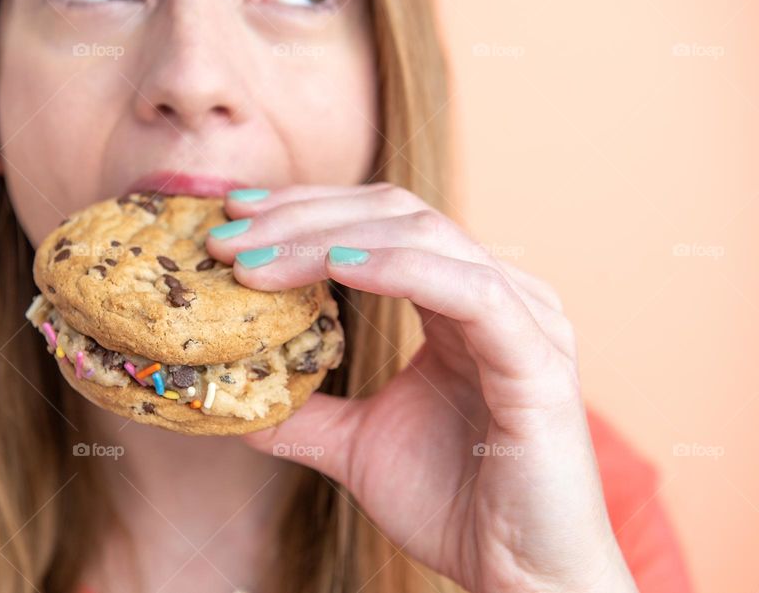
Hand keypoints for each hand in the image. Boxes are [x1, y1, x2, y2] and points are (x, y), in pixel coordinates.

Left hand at [205, 184, 638, 592]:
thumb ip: (304, 410)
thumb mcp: (356, 444)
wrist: (517, 580)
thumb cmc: (454, 506)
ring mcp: (524, 319)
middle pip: (395, 214)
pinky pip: (470, 292)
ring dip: (331, 239)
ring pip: (424, 237)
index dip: (307, 211)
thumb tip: (235, 392)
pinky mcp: (538, 359)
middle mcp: (495, 294)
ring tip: (257, 260)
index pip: (380, 224)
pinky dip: (399, 269)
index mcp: (457, 303)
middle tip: (228, 232)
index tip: (235, 218)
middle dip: (303, 216)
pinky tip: (335, 268)